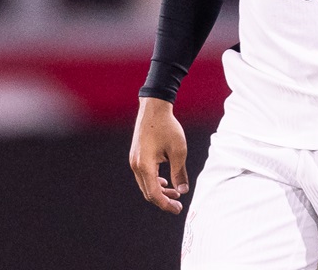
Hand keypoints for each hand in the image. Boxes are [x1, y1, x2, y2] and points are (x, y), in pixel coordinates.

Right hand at [129, 96, 189, 213]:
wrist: (154, 108)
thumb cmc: (167, 128)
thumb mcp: (178, 151)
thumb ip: (180, 173)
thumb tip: (183, 191)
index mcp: (145, 165)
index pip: (154, 194)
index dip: (166, 205)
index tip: (179, 209)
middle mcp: (136, 165)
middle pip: (148, 192)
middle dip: (163, 200)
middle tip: (178, 204)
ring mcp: (134, 160)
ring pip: (145, 184)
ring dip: (160, 191)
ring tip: (176, 193)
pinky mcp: (136, 156)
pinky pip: (144, 175)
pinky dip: (154, 182)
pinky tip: (165, 182)